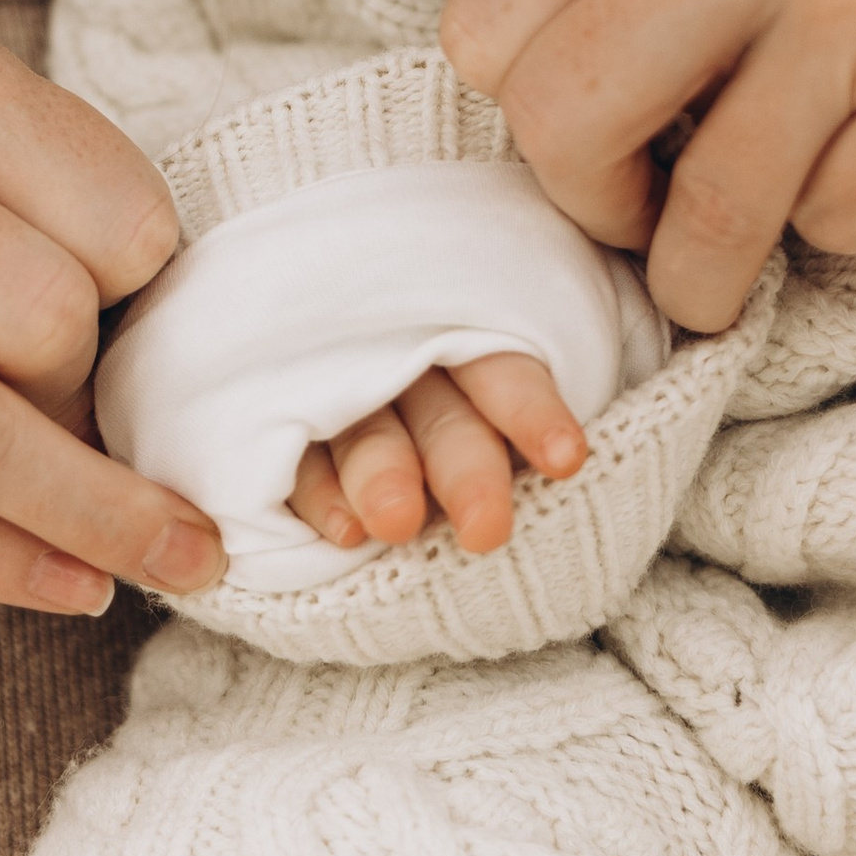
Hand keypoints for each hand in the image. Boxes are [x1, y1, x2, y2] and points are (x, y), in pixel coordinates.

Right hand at [0, 17, 225, 614]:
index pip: (118, 213)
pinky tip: (70, 584)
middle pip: (40, 315)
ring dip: (87, 513)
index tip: (136, 330)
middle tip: (90, 419)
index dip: (152, 294)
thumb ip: (51, 211)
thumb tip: (173, 381)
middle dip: (93, 393)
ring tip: (165, 557)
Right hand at [289, 353, 585, 555]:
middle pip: (440, 415)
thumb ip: (519, 397)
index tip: (567, 458)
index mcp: (459, 343)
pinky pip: (298, 460)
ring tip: (397, 525)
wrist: (282, 323)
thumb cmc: (445, 385)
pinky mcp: (283, 429)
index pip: (502, 371)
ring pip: (365, 432)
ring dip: (382, 474)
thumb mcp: (487, 366)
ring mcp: (338, 399)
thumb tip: (573, 455)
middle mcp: (401, 367)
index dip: (531, 410)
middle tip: (487, 528)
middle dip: (464, 468)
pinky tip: (345, 533)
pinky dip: (320, 492)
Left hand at [442, 0, 855, 334]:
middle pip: (553, 123)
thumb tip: (540, 121)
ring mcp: (851, 9)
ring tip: (776, 230)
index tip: (607, 128)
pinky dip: (855, 229)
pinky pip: (829, 235)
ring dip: (720, 264)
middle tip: (661, 212)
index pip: (486, 21)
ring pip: (692, 219)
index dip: (530, 106)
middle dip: (596, 206)